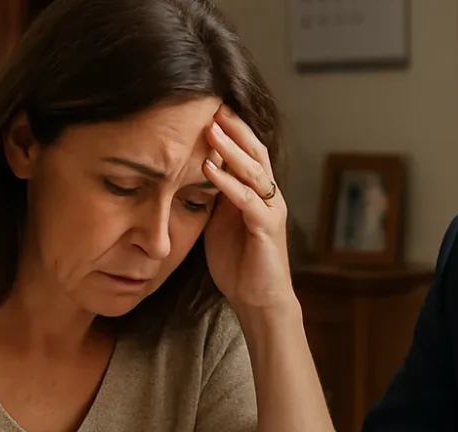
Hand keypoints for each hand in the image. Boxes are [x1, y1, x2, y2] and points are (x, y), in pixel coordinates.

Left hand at [202, 105, 293, 314]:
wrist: (259, 302)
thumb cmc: (239, 265)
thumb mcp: (218, 223)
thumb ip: (212, 198)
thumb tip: (186, 174)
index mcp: (256, 194)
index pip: (246, 152)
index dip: (230, 130)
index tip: (206, 108)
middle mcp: (268, 197)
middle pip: (255, 152)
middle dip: (234, 129)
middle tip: (212, 105)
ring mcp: (270, 211)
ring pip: (254, 171)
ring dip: (231, 149)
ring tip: (210, 129)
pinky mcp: (268, 229)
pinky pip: (248, 200)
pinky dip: (229, 184)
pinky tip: (210, 170)